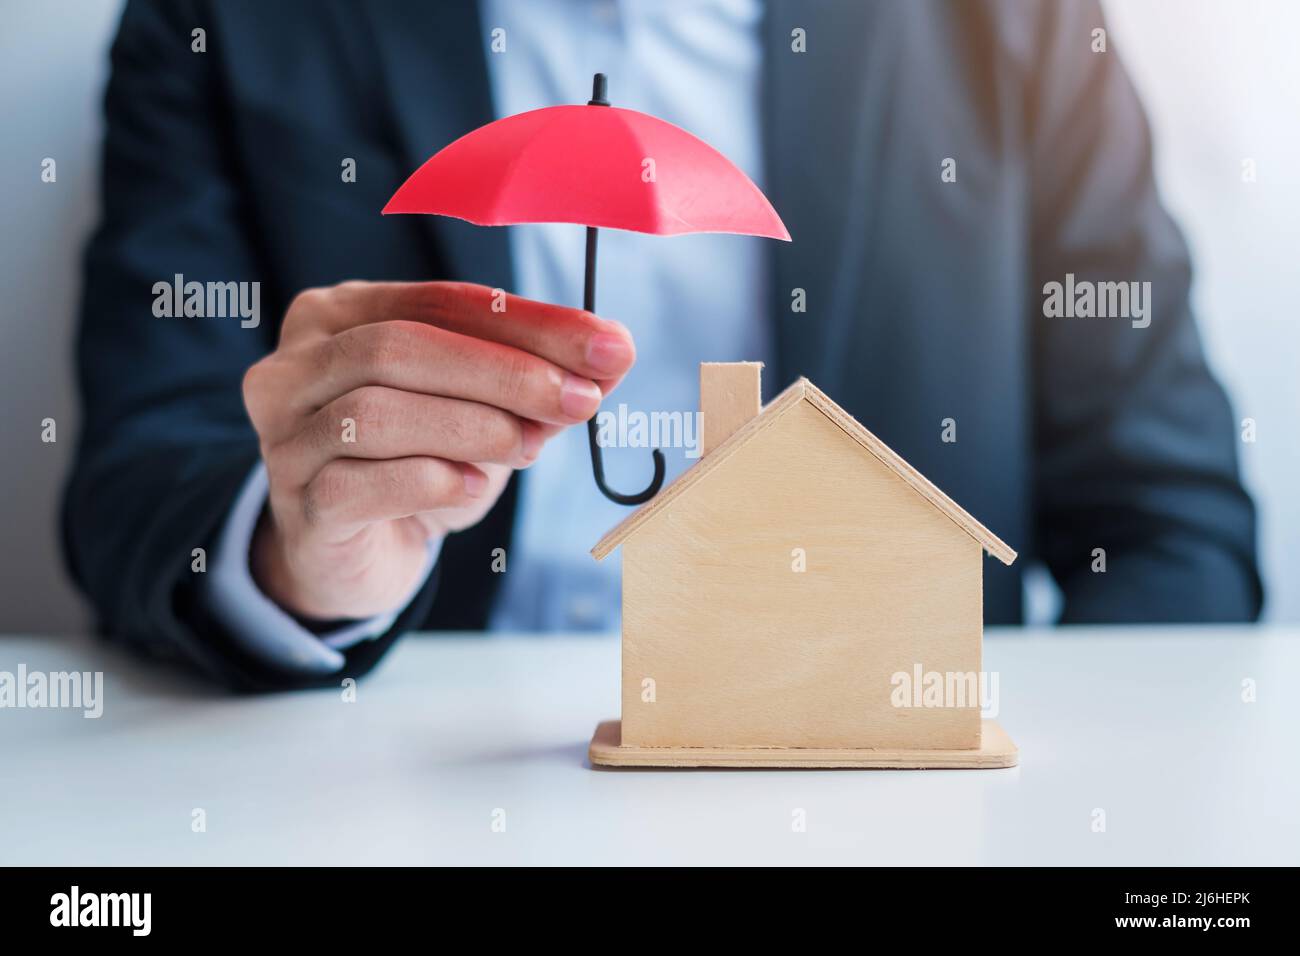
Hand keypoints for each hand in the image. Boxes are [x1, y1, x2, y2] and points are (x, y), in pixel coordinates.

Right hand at [241, 281, 634, 619]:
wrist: (360, 554)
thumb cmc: (420, 463)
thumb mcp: (486, 411)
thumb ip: (541, 378)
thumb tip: (614, 352)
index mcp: (341, 314)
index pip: (443, 302)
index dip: (532, 322)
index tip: (610, 347)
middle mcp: (295, 365)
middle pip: (400, 347)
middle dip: (504, 372)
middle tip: (578, 401)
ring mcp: (284, 435)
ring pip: (376, 412)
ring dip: (472, 427)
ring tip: (529, 448)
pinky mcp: (296, 503)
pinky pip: (358, 482)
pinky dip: (430, 481)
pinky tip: (473, 487)